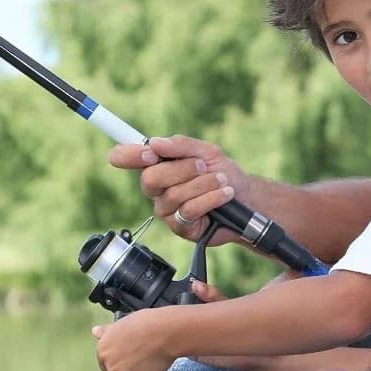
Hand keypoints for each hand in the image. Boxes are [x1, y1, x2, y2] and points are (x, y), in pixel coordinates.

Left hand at [92, 310, 177, 370]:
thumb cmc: (145, 323)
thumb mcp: (122, 322)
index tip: (128, 350)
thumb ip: (107, 332)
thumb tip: (95, 331)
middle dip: (127, 364)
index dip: (117, 355)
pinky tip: (157, 364)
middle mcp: (111, 366)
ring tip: (151, 355)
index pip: (104, 360)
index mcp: (103, 350)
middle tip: (141, 351)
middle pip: (117, 370)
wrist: (165, 332)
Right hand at [108, 135, 250, 243]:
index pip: (124, 157)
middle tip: (202, 166)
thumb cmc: (223, 173)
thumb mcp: (207, 152)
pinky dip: (210, 198)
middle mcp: (156, 188)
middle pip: (150, 178)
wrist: (246, 198)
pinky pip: (188, 210)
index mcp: (156, 165)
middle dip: (181, 169)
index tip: (149, 153)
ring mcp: (166, 209)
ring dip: (203, 184)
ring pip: (174, 194)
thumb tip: (153, 143)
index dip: (128, 155)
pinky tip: (224, 195)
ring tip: (222, 181)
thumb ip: (181, 146)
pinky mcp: (179, 227)